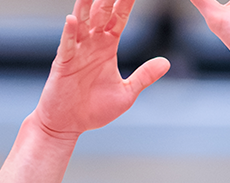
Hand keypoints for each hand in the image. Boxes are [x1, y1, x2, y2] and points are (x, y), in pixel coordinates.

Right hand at [32, 0, 170, 140]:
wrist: (69, 124)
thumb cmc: (95, 109)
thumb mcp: (127, 93)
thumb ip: (144, 76)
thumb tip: (166, 62)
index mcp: (107, 47)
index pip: (118, 19)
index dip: (126, 3)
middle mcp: (91, 44)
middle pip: (101, 14)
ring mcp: (77, 52)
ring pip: (82, 23)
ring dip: (86, 7)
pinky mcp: (63, 64)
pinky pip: (67, 45)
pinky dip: (69, 32)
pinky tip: (72, 19)